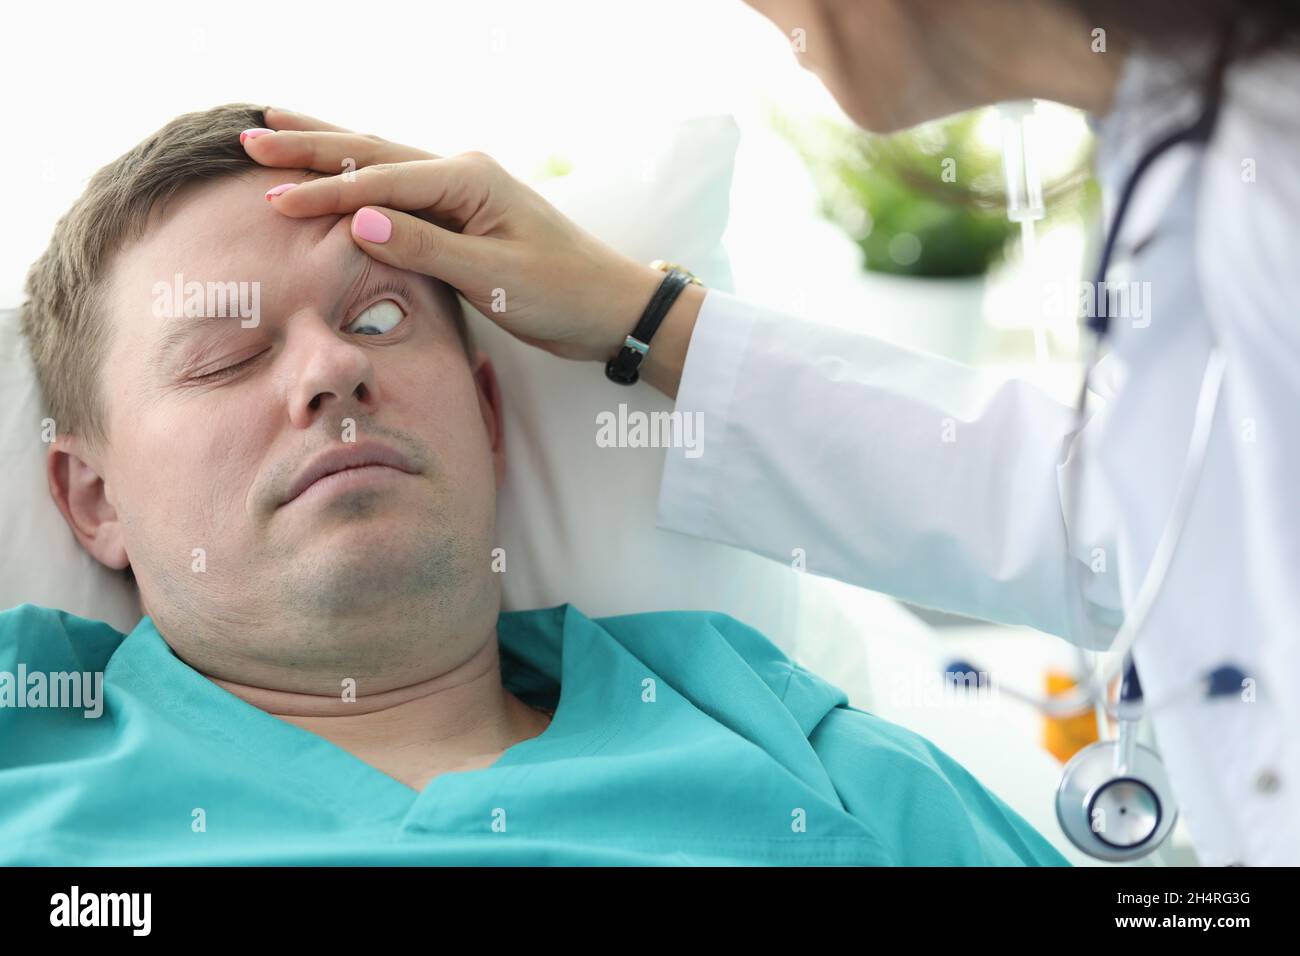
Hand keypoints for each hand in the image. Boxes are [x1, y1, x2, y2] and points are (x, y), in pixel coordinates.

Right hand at [244, 107, 691, 370]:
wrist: (610, 306)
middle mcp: (462, 174)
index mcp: (468, 180)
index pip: (381, 181)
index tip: (272, 197)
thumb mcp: (492, 279)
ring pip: (382, 162)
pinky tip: (337, 170)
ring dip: (329, 149)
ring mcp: (463, 192)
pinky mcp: (464, 216)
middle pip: (373, 152)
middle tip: (249, 135)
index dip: (324, 191)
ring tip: (276, 130)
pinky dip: (360, 178)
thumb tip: (358, 221)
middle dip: (310, 145)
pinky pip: (399, 189)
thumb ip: (425, 248)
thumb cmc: (561, 293)